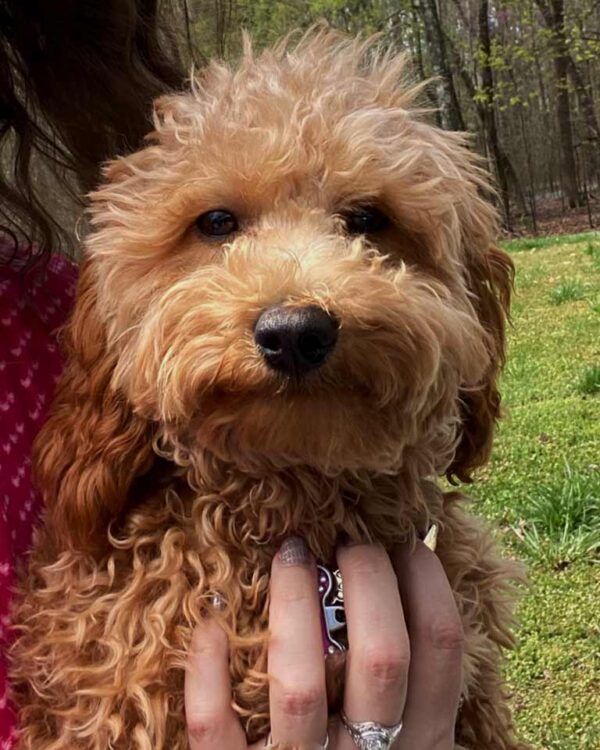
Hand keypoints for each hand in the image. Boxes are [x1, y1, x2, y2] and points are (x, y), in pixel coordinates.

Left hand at [184, 540, 462, 748]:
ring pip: (299, 684)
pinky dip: (208, 672)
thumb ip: (412, 680)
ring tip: (290, 550)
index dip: (427, 580)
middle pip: (381, 655)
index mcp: (422, 742)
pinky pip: (217, 728)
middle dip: (368, 578)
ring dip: (293, 604)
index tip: (405, 537)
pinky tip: (210, 622)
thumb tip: (405, 584)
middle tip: (347, 535)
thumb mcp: (408, 737)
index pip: (441, 648)